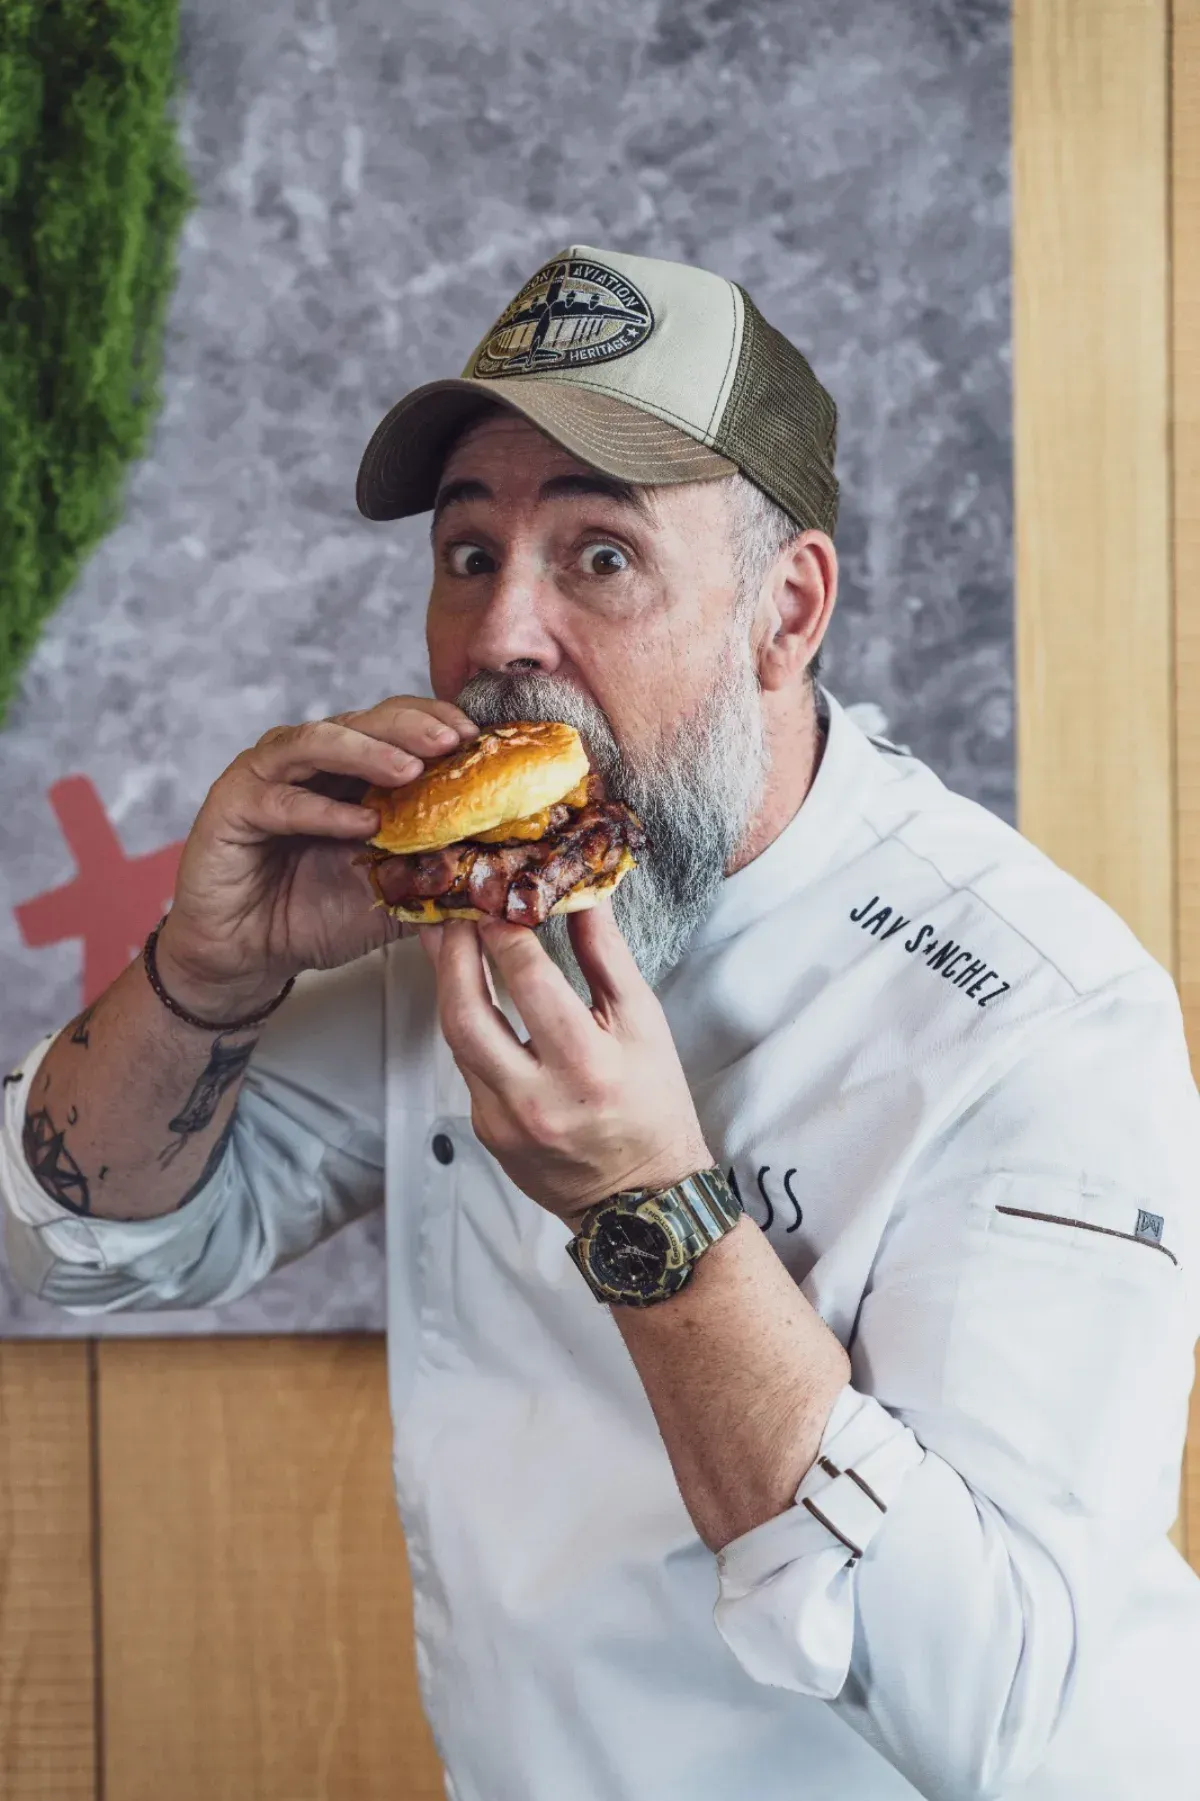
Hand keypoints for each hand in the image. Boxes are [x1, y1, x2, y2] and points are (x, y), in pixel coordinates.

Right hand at [157, 696, 479, 1017]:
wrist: (248, 955)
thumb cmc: (315, 915)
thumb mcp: (393, 895)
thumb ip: (437, 874)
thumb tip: (503, 871)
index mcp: (351, 771)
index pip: (398, 725)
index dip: (436, 722)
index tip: (479, 737)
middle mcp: (310, 761)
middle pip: (363, 720)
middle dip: (412, 727)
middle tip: (453, 741)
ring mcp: (268, 776)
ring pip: (319, 741)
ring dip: (369, 752)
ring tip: (410, 771)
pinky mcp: (232, 804)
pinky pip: (282, 798)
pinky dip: (324, 809)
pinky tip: (361, 825)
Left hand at [420, 903, 712, 1225]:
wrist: (640, 1198)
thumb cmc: (652, 1103)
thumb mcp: (645, 1025)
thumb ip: (606, 956)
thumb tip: (580, 893)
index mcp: (588, 1066)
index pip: (530, 982)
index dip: (503, 932)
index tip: (492, 894)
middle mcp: (537, 1099)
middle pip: (467, 1014)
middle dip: (451, 954)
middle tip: (449, 910)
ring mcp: (504, 1122)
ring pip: (456, 1039)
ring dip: (447, 982)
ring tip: (446, 939)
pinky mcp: (487, 1132)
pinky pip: (466, 1066)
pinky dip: (466, 1023)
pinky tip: (467, 991)